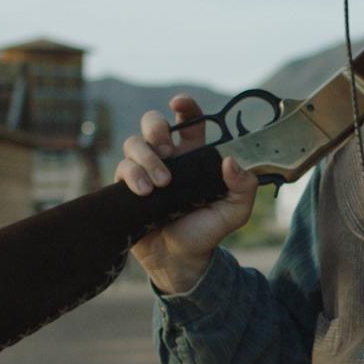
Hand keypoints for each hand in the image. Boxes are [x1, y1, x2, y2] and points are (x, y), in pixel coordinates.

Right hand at [115, 93, 258, 292]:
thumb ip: (243, 186)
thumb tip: (231, 162)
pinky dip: (131, 176)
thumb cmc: (207, 231)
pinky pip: (121, 169)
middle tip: (165, 148)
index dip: (183, 105)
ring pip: (133, 144)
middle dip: (155, 127)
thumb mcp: (235, 211)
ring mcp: (144, 171)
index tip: (178, 103)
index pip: (188, 120)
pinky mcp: (126, 188)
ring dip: (146, 158)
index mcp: (194, 155)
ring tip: (161, 184)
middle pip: (152, 123)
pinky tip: (145, 192)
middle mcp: (167, 158)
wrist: (180, 261)